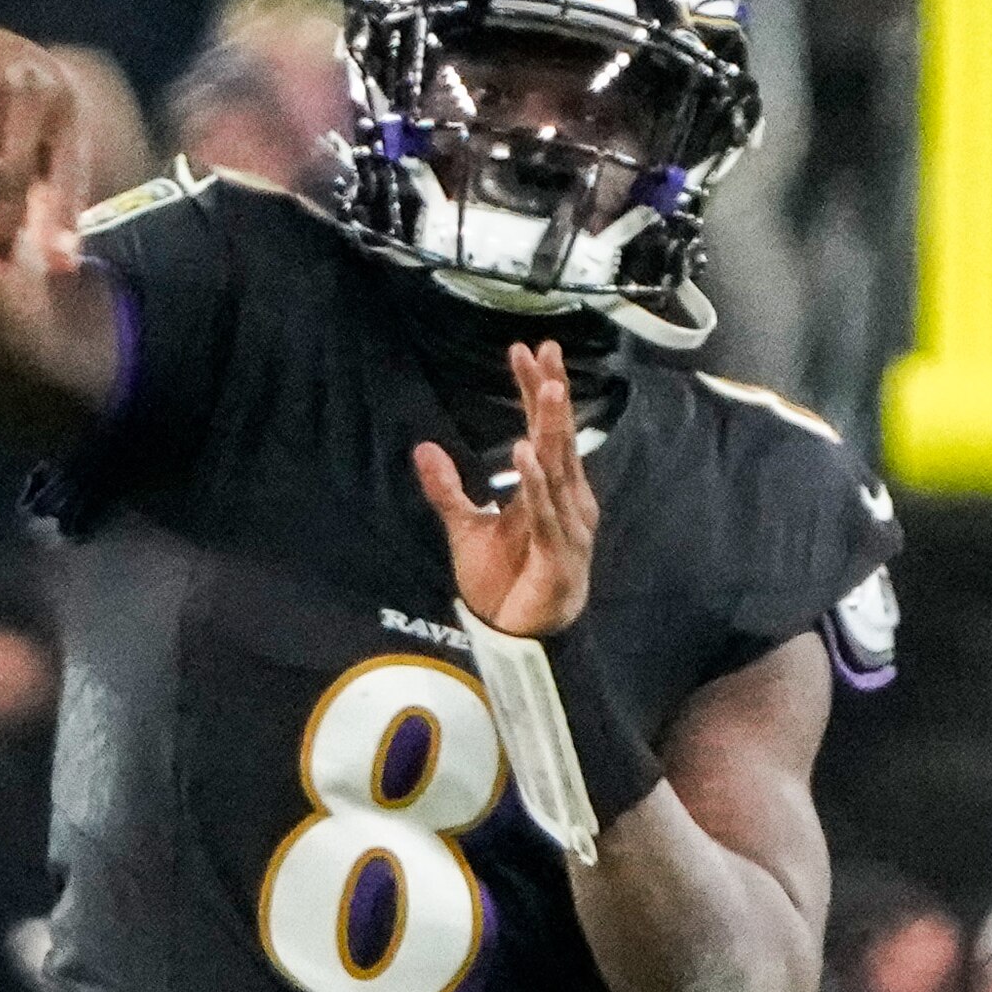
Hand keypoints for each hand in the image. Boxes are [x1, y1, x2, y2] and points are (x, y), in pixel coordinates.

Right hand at [0, 26, 92, 269]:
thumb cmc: (27, 111)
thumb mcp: (53, 139)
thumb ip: (59, 194)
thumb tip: (63, 265)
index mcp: (66, 108)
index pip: (69, 172)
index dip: (63, 218)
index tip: (58, 265)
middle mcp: (28, 92)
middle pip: (16, 176)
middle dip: (4, 228)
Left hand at [410, 339, 599, 639]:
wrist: (520, 638)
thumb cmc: (506, 584)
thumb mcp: (466, 528)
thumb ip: (448, 490)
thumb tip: (424, 448)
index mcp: (551, 493)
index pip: (544, 434)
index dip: (537, 393)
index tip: (530, 353)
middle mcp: (567, 503)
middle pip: (558, 441)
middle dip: (551, 397)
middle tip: (547, 355)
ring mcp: (567, 528)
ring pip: (560, 469)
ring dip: (552, 428)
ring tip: (547, 390)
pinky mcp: (558, 555)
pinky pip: (547, 513)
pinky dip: (536, 483)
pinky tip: (525, 453)